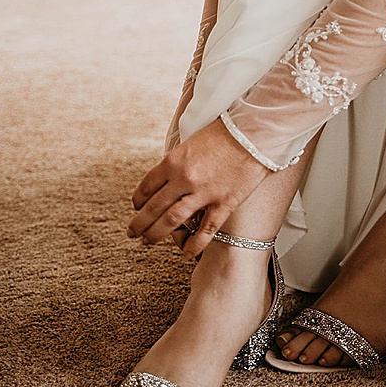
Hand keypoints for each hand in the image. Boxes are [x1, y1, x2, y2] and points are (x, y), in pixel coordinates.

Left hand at [128, 119, 268, 254]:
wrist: (253, 133)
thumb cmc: (223, 132)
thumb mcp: (189, 142)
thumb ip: (176, 162)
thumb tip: (166, 177)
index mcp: (172, 161)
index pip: (146, 187)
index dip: (138, 201)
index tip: (136, 208)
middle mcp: (183, 179)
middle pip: (154, 207)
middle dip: (140, 223)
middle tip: (132, 232)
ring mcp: (204, 193)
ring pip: (172, 221)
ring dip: (156, 234)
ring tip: (147, 242)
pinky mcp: (224, 204)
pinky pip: (205, 230)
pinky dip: (193, 244)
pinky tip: (185, 253)